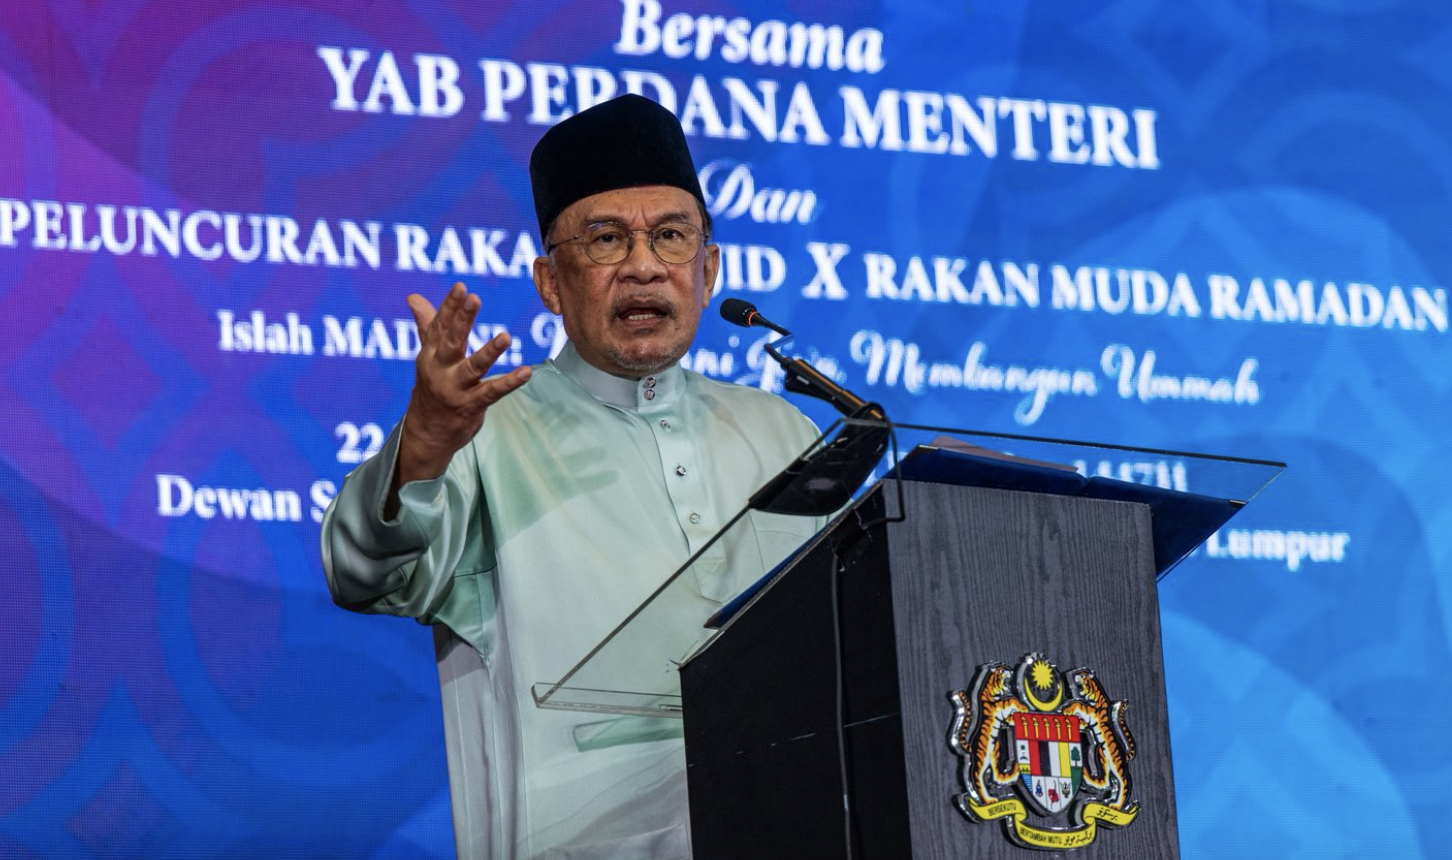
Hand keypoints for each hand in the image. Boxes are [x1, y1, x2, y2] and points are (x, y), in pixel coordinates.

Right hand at [393, 283, 530, 491]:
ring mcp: (455, 389)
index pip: (439, 326)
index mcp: (430, 354)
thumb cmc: (432, 388)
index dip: (449, 307)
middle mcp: (440, 370)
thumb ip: (426, 326)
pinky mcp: (471, 406)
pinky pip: (492, 393)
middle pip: (451, 341)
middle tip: (474, 298)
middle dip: (462, 319)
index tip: (461, 287)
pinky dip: (510, 382)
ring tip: (506, 336)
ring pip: (473, 367)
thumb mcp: (427, 356)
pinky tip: (526, 372)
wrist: (427, 433)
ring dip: (489, 352)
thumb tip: (413, 297)